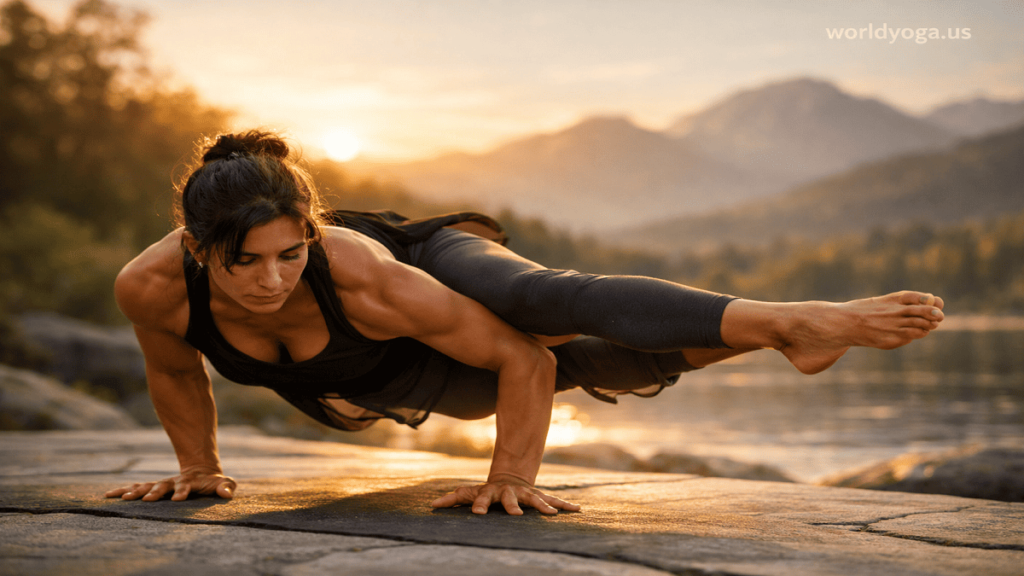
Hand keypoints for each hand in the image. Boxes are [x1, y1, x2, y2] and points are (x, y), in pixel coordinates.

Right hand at [104, 467, 235, 501]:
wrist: (201, 471)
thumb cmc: (214, 482)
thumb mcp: (224, 483)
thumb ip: (226, 487)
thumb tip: (227, 494)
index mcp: (190, 482)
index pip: (186, 486)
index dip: (182, 492)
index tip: (178, 499)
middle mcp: (173, 482)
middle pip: (163, 486)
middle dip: (156, 492)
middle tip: (147, 499)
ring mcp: (162, 485)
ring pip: (147, 486)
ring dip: (136, 492)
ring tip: (125, 498)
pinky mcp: (153, 488)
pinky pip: (136, 488)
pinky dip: (124, 491)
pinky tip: (110, 495)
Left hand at [431, 475, 580, 515]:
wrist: (510, 477)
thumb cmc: (486, 491)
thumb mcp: (469, 493)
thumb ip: (452, 499)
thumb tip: (431, 506)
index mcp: (491, 493)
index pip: (482, 499)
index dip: (479, 505)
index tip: (477, 513)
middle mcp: (510, 493)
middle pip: (510, 499)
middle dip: (513, 506)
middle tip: (516, 515)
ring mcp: (526, 494)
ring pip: (536, 500)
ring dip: (544, 507)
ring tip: (553, 514)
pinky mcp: (540, 496)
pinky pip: (554, 501)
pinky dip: (566, 506)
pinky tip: (578, 511)